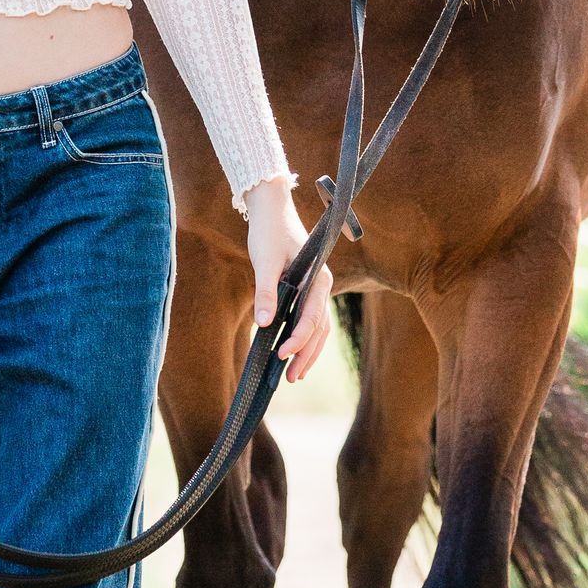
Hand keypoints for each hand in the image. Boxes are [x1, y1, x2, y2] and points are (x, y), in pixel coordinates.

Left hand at [245, 178, 334, 383]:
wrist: (272, 209)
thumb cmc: (269, 232)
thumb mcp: (264, 261)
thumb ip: (266, 292)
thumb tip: (265, 324)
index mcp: (318, 278)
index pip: (312, 317)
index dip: (298, 339)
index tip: (281, 355)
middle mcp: (322, 285)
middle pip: (319, 328)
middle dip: (306, 354)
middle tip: (290, 378)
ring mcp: (315, 288)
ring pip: (318, 327)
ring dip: (307, 351)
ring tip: (294, 374)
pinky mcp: (305, 290)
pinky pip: (309, 319)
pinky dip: (303, 338)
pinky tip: (292, 352)